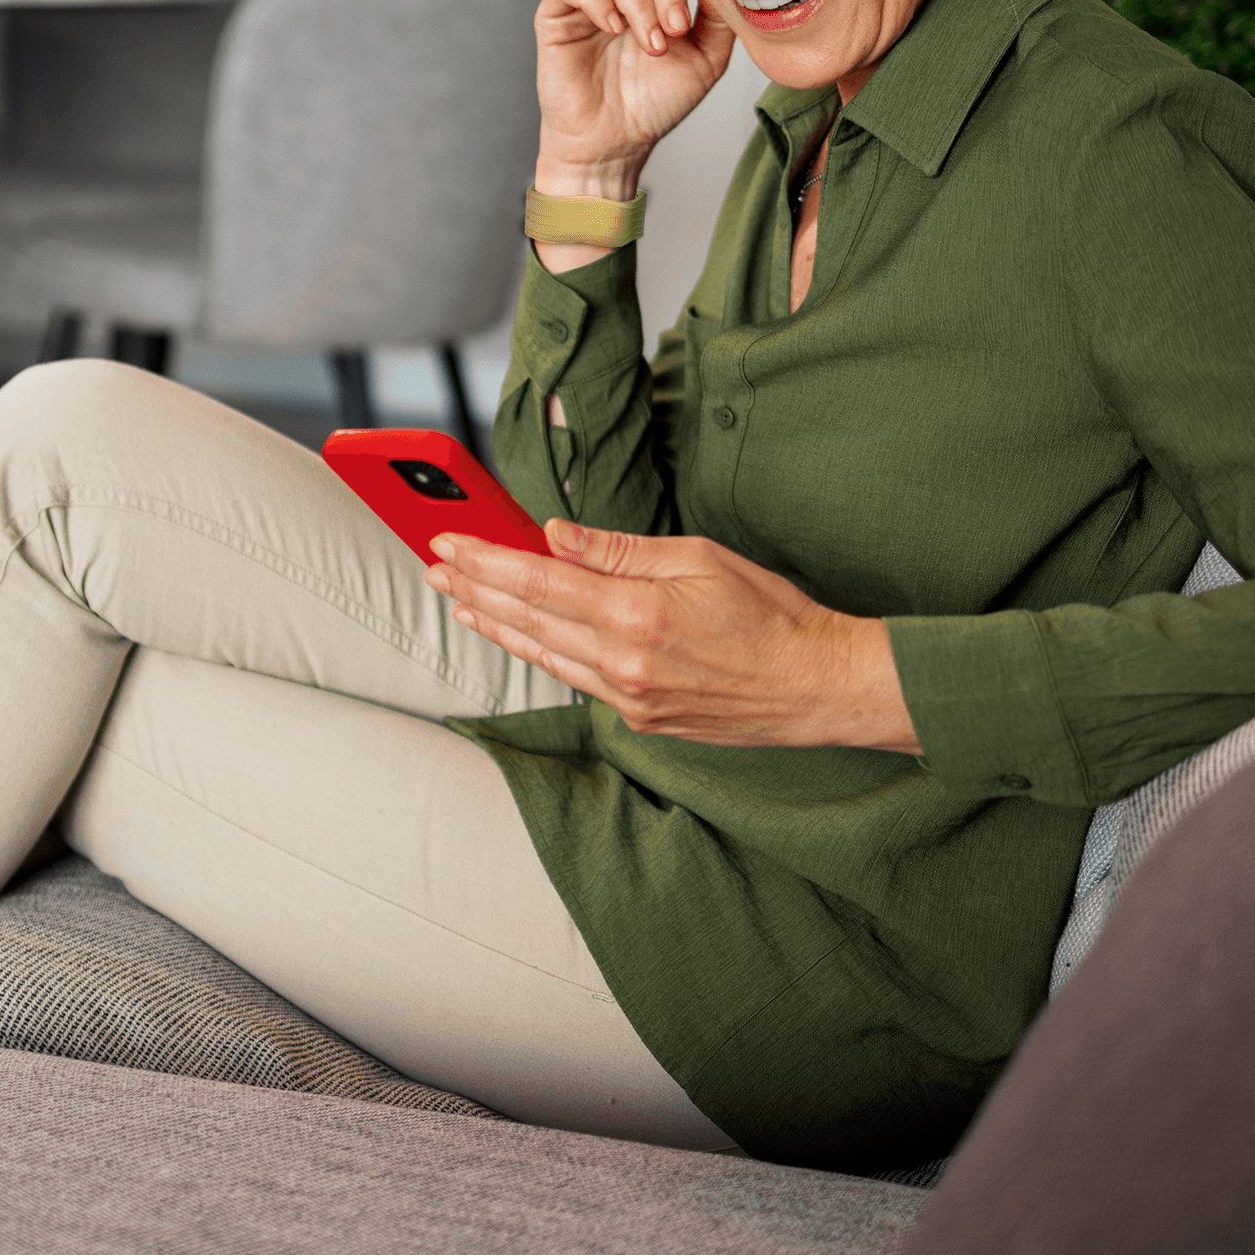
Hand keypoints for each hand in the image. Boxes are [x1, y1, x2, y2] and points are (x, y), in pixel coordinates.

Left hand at [425, 520, 917, 751]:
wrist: (819, 686)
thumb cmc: (772, 614)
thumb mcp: (699, 559)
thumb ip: (616, 550)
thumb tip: (553, 536)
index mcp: (636, 614)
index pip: (536, 580)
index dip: (483, 560)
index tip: (447, 543)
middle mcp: (624, 663)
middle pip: (527, 619)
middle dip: (473, 591)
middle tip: (434, 569)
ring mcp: (631, 698)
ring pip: (544, 655)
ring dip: (496, 626)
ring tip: (459, 603)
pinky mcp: (643, 719)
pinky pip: (576, 680)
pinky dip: (542, 654)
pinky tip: (520, 637)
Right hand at [532, 0, 736, 188]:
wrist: (616, 143)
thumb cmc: (654, 104)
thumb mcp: (706, 59)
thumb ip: (718, 18)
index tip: (689, 20)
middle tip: (673, 31)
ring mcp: (585, 2)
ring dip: (636, 2)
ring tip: (649, 44)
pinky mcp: (554, 16)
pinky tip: (612, 28)